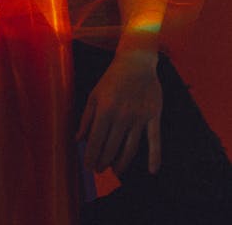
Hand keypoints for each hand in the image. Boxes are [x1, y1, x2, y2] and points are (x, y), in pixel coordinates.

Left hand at [77, 51, 161, 176]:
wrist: (135, 62)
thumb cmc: (112, 79)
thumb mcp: (94, 95)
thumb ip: (86, 118)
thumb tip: (78, 139)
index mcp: (105, 110)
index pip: (96, 141)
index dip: (91, 156)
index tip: (88, 166)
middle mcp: (122, 116)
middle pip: (112, 148)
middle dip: (104, 162)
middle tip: (100, 169)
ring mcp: (139, 117)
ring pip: (130, 148)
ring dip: (122, 163)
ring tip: (115, 171)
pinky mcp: (153, 116)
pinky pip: (155, 140)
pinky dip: (155, 157)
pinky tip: (152, 170)